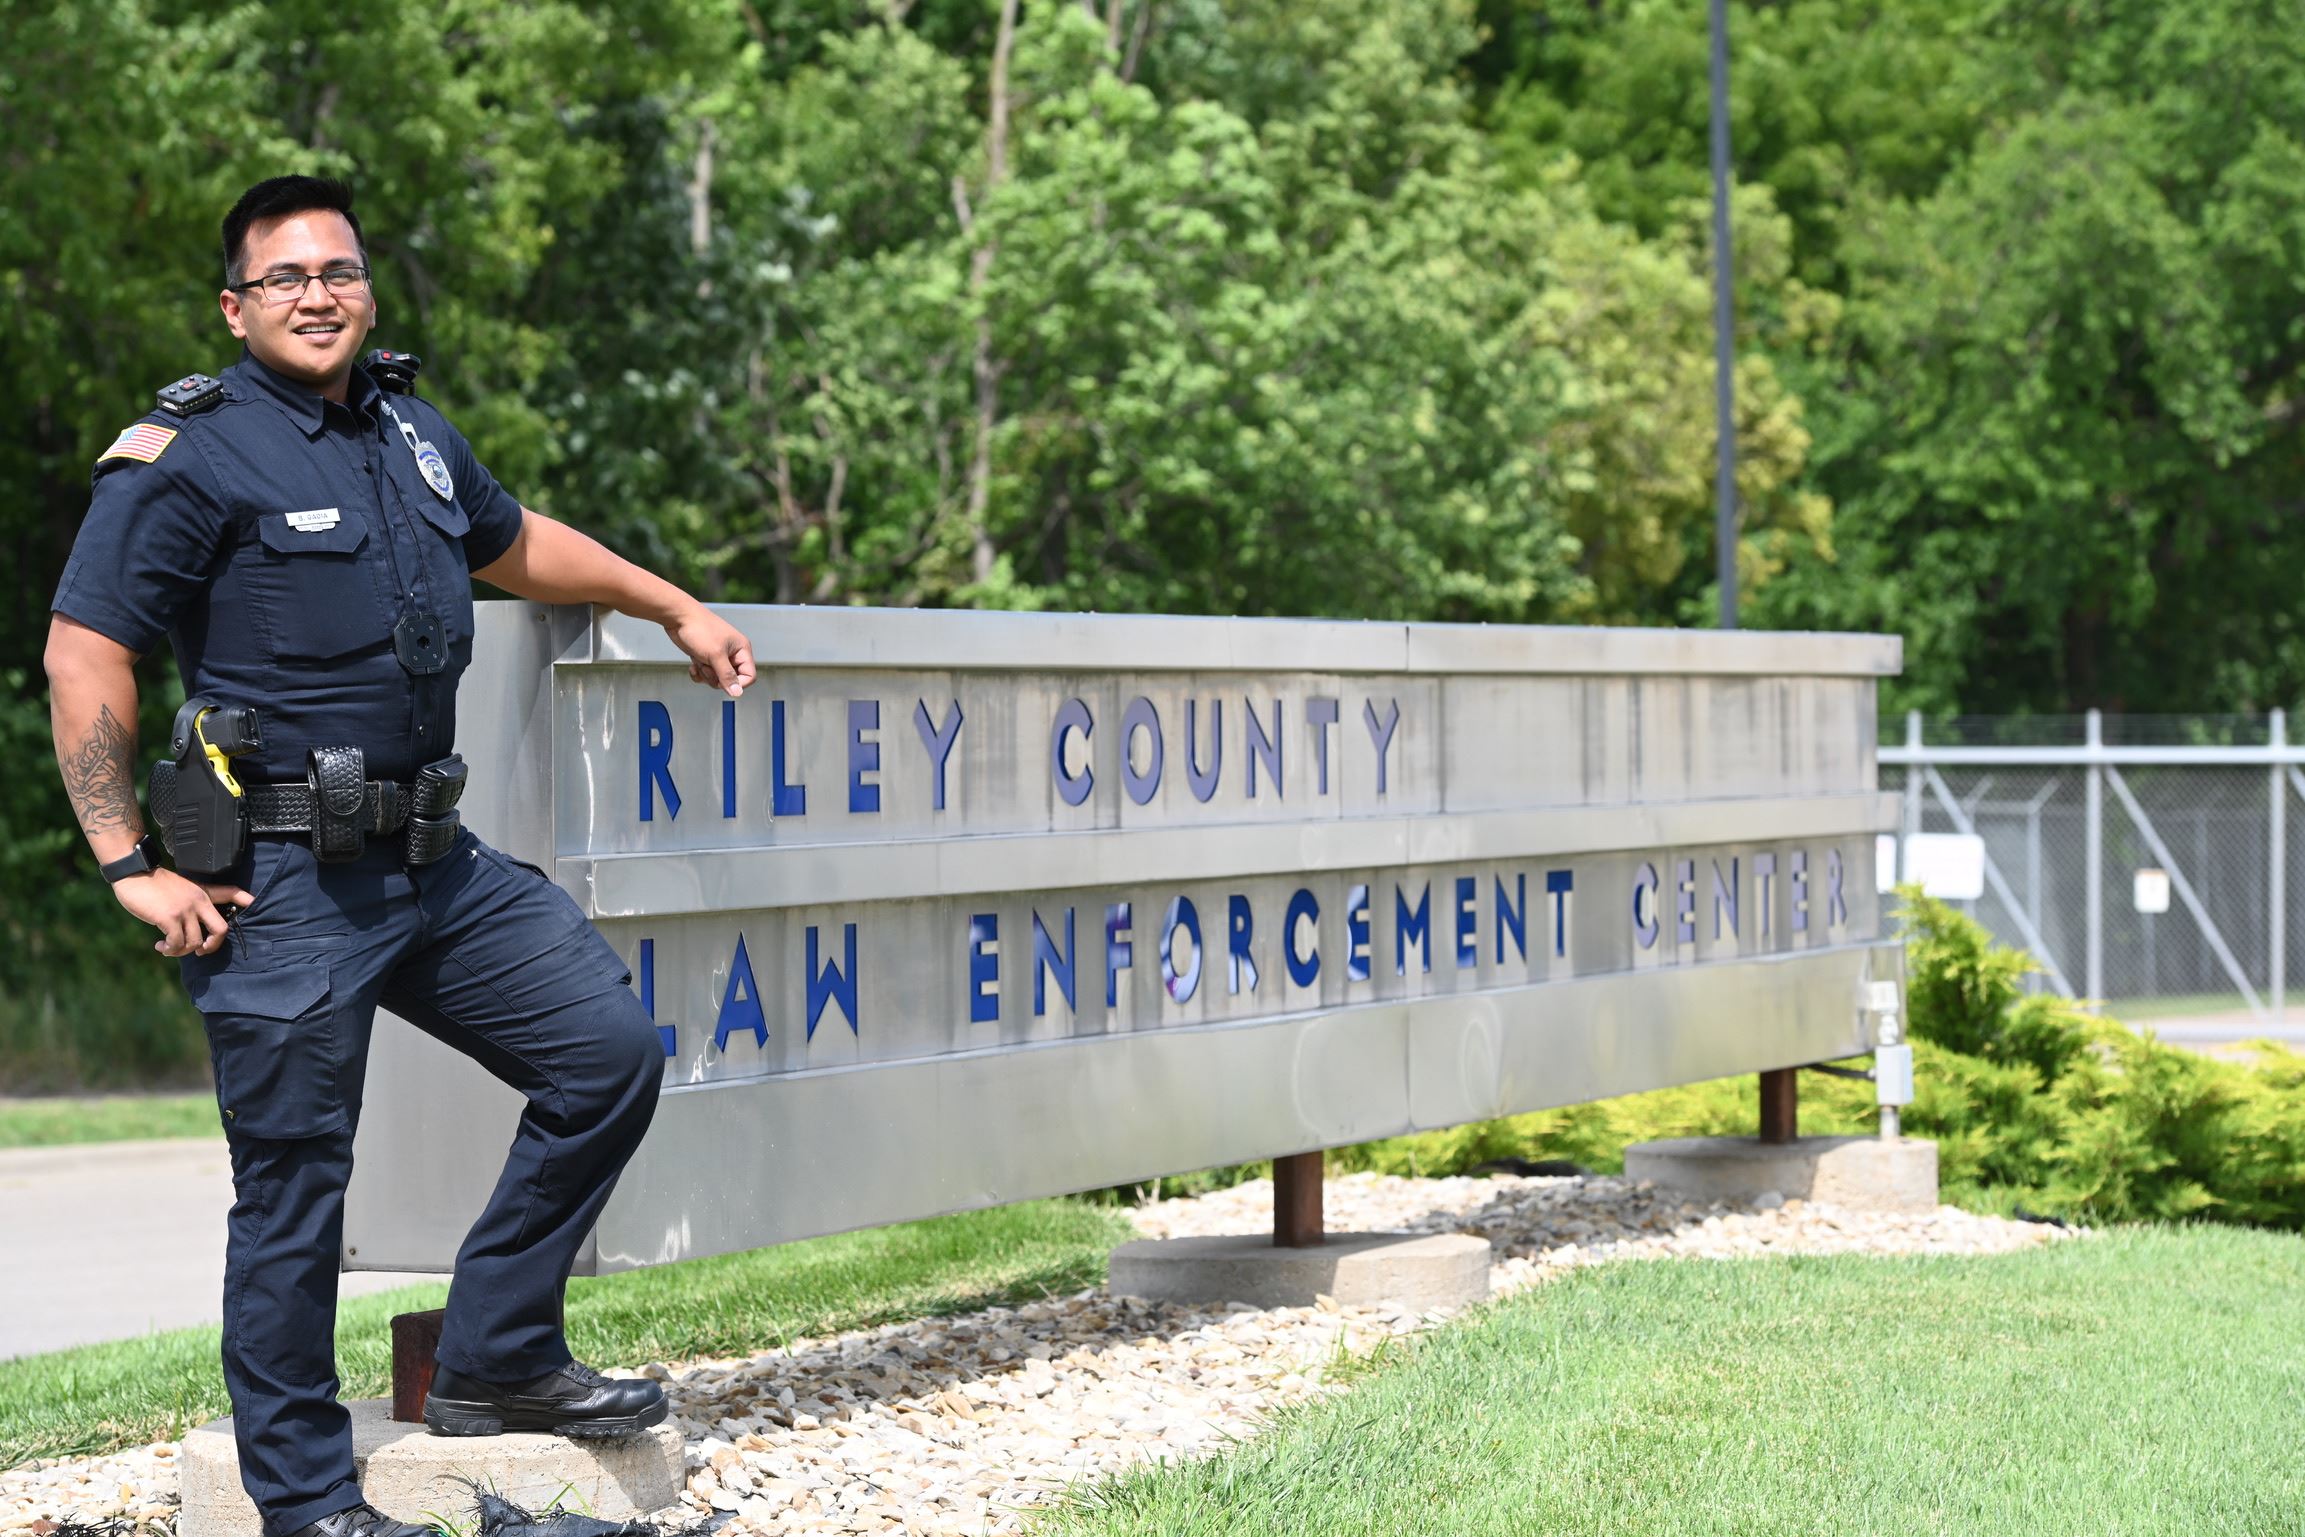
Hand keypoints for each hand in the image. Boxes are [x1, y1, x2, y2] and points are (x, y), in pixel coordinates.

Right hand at [113, 867, 257, 957]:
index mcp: (202, 892)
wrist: (134, 874)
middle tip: (200, 951)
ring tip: (168, 948)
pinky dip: (169, 949)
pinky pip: (177, 943)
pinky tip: (161, 946)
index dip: (246, 899)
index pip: (231, 892)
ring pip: (195, 942)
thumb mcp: (181, 888)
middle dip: (213, 946)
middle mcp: (198, 901)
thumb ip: (192, 902)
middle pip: (221, 929)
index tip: (255, 903)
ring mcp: (185, 910)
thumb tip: (195, 927)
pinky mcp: (169, 918)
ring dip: (181, 951)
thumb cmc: (154, 883)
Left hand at [666, 605, 756, 697]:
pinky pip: (706, 675)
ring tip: (699, 660)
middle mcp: (732, 654)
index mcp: (742, 650)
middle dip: (716, 677)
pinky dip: (698, 673)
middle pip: (731, 680)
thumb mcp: (715, 655)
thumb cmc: (700, 629)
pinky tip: (692, 664)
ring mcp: (718, 656)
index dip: (738, 683)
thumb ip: (727, 676)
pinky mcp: (706, 658)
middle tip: (707, 665)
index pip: (749, 676)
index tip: (722, 682)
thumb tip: (737, 693)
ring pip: (717, 679)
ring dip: (705, 674)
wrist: (679, 617)